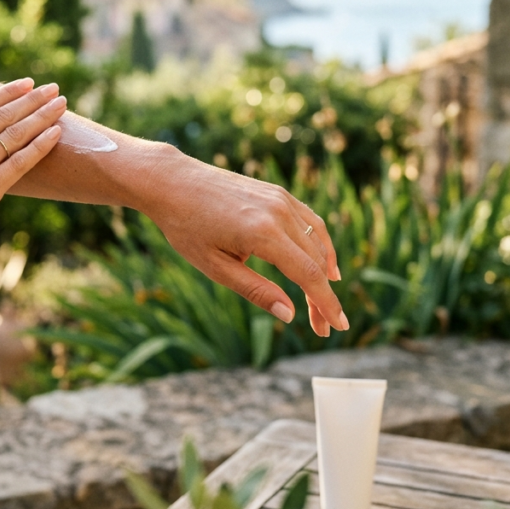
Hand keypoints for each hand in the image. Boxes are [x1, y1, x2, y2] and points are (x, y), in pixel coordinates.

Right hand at [0, 78, 65, 273]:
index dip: (8, 92)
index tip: (28, 83)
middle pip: (6, 115)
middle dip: (33, 99)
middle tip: (54, 88)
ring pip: (17, 134)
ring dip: (42, 116)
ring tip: (61, 103)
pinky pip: (20, 163)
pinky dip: (40, 146)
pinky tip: (56, 133)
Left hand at [140, 151, 345, 335]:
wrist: (172, 181)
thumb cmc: (186, 227)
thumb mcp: (215, 267)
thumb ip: (255, 290)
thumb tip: (289, 315)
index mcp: (263, 233)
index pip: (308, 274)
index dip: (326, 303)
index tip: (337, 326)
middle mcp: (278, 212)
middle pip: (317, 261)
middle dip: (323, 295)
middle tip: (322, 326)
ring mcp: (280, 198)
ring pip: (317, 240)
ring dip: (325, 271)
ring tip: (324, 300)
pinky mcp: (277, 192)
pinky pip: (309, 221)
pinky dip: (320, 243)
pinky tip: (322, 262)